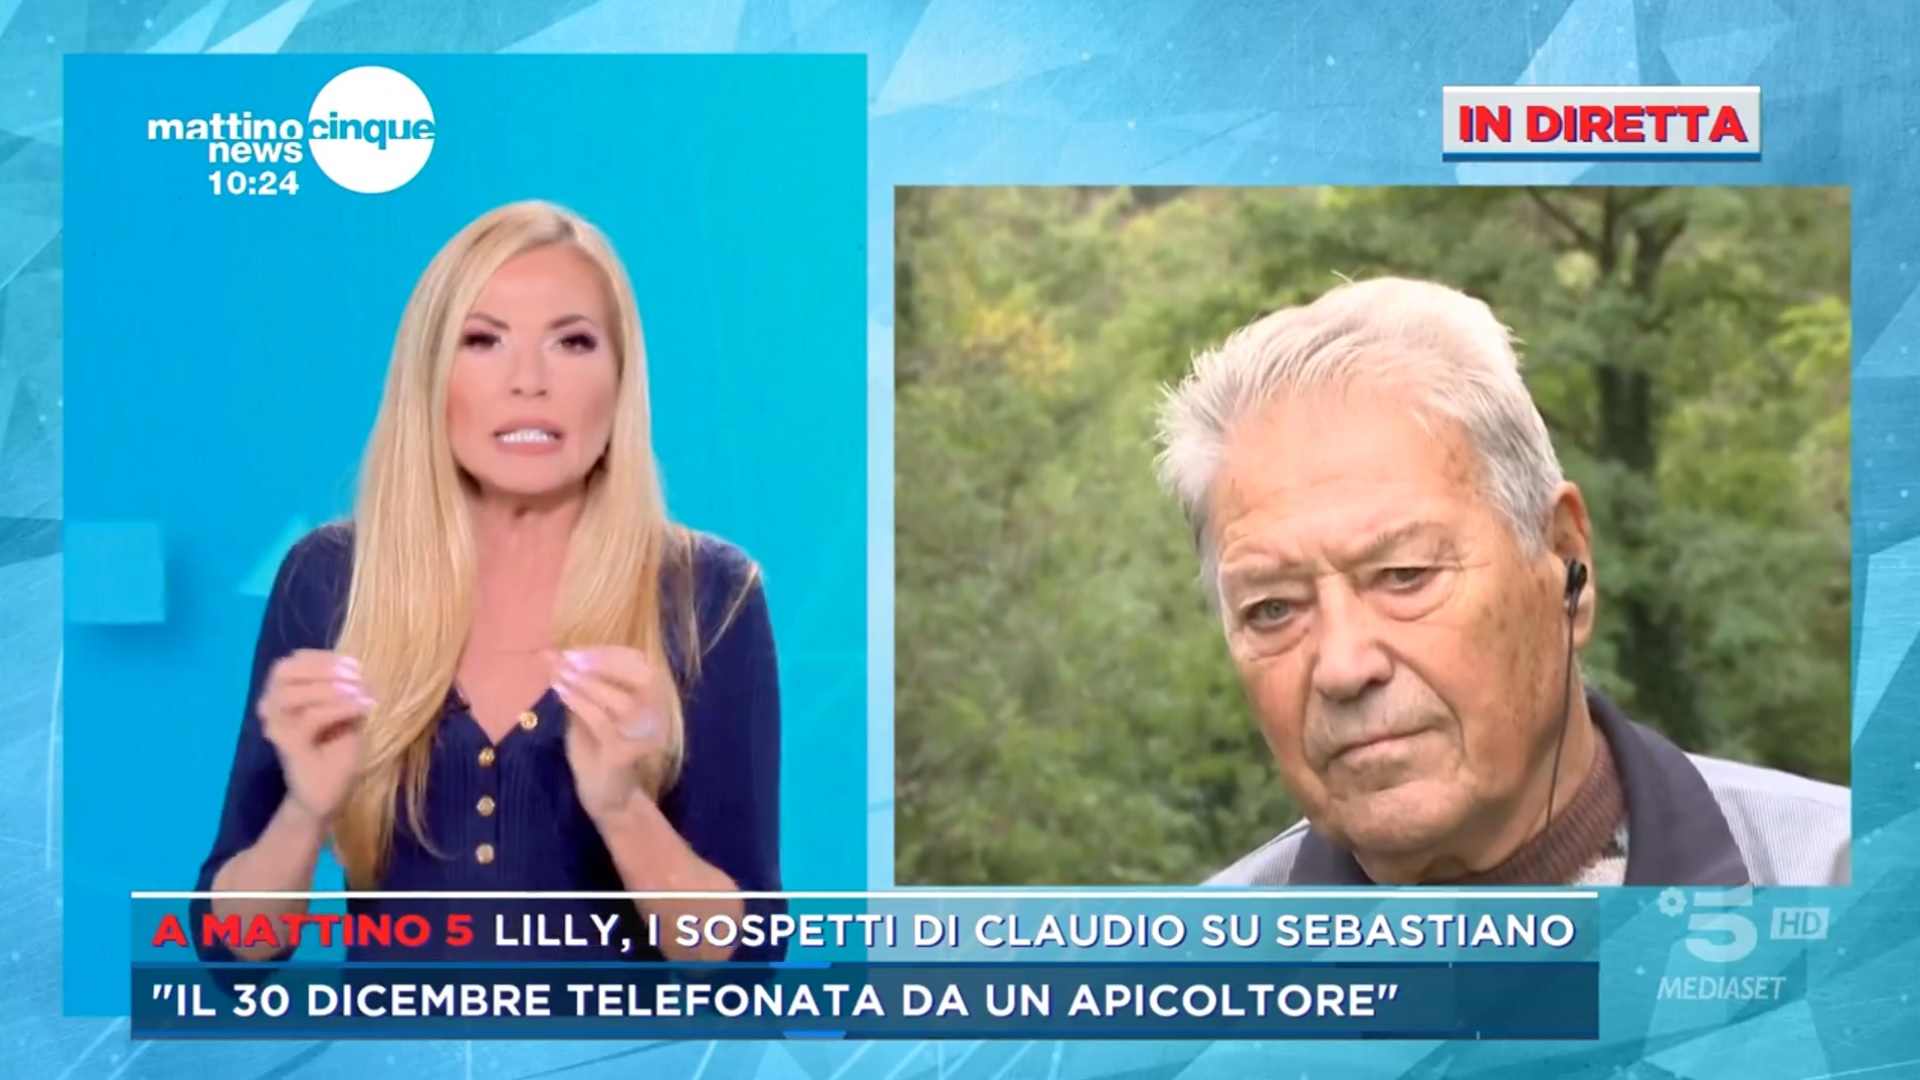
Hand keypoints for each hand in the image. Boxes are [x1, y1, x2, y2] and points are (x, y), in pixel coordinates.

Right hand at [258, 649, 371, 824]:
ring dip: (330, 688)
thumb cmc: (335, 752)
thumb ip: (345, 689)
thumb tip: (356, 669)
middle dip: (323, 668)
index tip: (354, 664)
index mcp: (282, 695)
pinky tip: (362, 707)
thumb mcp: (346, 712)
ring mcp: (275, 726)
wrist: (326, 795)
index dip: (322, 658)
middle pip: (284, 671)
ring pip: (292, 694)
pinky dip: (338, 707)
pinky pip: (309, 718)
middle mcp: (271, 707)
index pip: (292, 662)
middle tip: (357, 676)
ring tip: (360, 693)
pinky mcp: (287, 745)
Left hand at [546, 647, 671, 821]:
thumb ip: (579, 686)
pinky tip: (562, 693)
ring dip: (589, 683)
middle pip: (643, 677)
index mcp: (652, 699)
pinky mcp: (627, 754)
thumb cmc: (597, 752)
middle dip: (603, 663)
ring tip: (561, 675)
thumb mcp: (588, 712)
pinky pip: (604, 723)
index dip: (607, 652)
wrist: (607, 799)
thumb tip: (552, 655)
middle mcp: (658, 715)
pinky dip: (581, 703)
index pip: (640, 663)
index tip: (574, 650)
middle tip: (568, 659)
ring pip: (623, 701)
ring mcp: (645, 736)